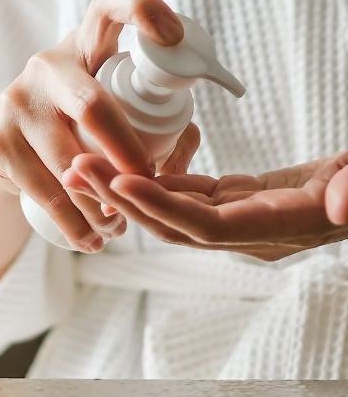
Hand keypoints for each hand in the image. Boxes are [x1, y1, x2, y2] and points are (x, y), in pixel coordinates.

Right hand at [0, 0, 186, 251]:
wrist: (5, 142)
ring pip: (68, 161)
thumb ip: (158, 120)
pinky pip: (43, 189)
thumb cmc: (75, 120)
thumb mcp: (109, 103)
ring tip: (120, 226)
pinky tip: (89, 238)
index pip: (108, 5)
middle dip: (127, 155)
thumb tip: (182, 154)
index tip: (173, 37)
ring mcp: (15, 101)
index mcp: (84, 46)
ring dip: (102, 203)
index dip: (142, 9)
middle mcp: (47, 65)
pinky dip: (72, 221)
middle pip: (93, 106)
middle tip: (148, 187)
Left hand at [62, 151, 347, 259]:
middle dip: (122, 197)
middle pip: (170, 221)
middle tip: (76, 170)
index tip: (119, 180)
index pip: (204, 226)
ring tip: (81, 166)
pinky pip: (182, 195)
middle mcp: (243, 232)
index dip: (162, 205)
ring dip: (123, 188)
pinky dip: (151, 181)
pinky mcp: (229, 200)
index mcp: (271, 228)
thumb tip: (343, 204)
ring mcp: (232, 218)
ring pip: (167, 208)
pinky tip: (120, 164)